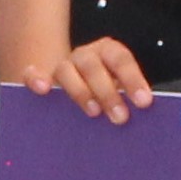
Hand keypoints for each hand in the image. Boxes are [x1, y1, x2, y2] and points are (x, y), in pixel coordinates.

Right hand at [29, 36, 155, 123]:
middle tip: (121, 118)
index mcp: (109, 53)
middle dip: (108, 92)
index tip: (144, 103)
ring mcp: (62, 66)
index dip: (133, 79)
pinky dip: (36, 79)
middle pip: (94, 66)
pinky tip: (43, 90)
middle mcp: (85, 56)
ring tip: (93, 113)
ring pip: (66, 69)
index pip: (121, 60)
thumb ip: (129, 103)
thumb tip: (147, 126)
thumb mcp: (120, 96)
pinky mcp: (39, 77)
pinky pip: (33, 75)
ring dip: (80, 91)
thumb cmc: (105, 98)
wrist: (77, 90)